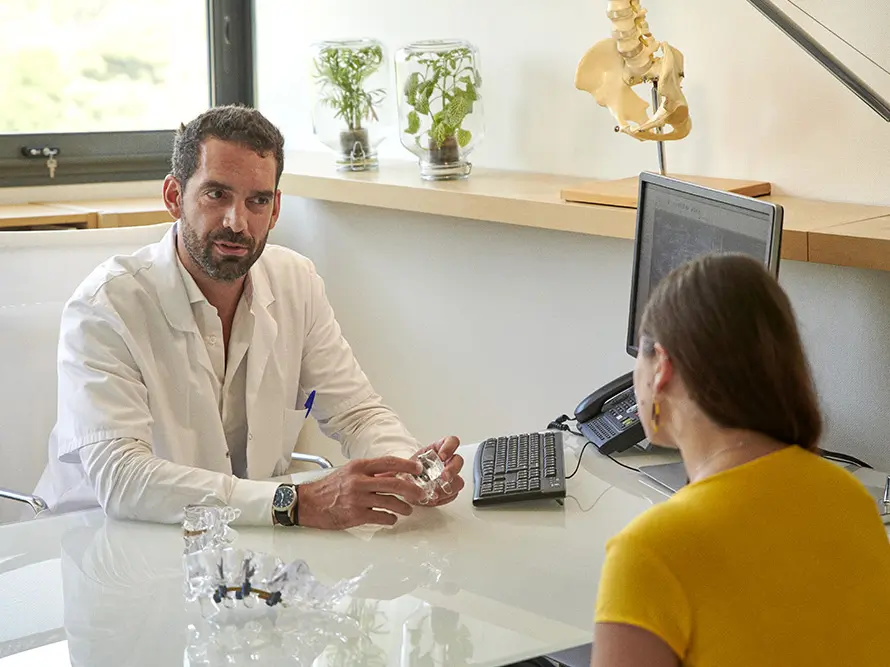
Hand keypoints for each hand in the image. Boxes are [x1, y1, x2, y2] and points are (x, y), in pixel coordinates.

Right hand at [296, 456, 426, 529]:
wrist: (308, 503)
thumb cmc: (329, 488)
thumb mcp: (350, 473)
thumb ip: (372, 473)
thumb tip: (395, 475)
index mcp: (359, 466)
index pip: (389, 462)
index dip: (407, 465)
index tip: (418, 469)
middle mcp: (359, 481)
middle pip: (395, 483)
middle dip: (412, 490)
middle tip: (420, 494)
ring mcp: (358, 499)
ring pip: (391, 502)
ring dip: (404, 507)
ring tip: (407, 510)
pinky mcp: (356, 515)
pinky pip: (381, 517)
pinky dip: (390, 519)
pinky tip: (391, 518)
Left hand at [411, 435, 464, 506]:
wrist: (405, 487)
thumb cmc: (408, 471)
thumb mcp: (408, 463)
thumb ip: (412, 465)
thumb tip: (413, 470)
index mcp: (439, 449)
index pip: (451, 441)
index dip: (450, 448)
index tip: (442, 456)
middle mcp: (446, 462)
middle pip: (458, 461)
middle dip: (453, 469)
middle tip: (444, 477)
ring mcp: (450, 476)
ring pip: (458, 480)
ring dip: (448, 487)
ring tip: (435, 492)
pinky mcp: (449, 490)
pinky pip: (453, 494)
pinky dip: (444, 497)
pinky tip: (434, 497)